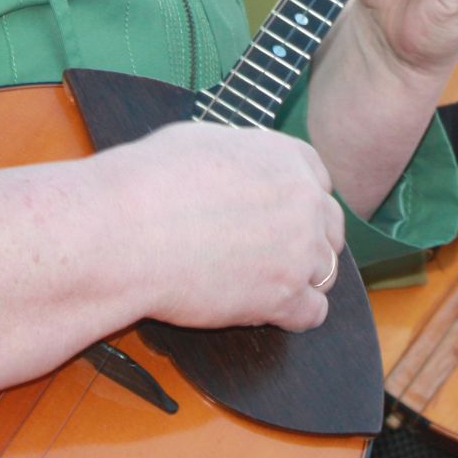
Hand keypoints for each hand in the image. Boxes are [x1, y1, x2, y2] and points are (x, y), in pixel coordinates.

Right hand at [107, 122, 345, 331]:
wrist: (127, 230)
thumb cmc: (150, 182)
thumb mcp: (204, 142)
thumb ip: (242, 160)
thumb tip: (240, 172)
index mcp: (286, 157)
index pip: (319, 181)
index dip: (299, 201)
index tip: (281, 216)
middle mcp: (304, 200)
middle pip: (330, 227)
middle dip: (306, 240)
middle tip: (272, 253)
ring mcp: (300, 250)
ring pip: (325, 272)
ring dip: (300, 279)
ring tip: (262, 283)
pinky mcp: (285, 297)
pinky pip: (313, 313)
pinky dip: (294, 315)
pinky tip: (266, 309)